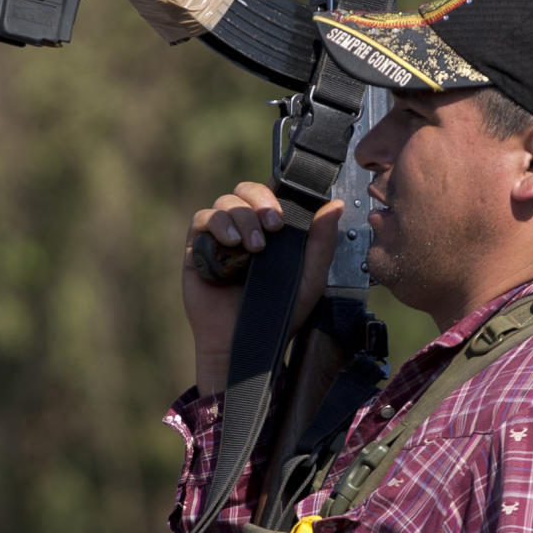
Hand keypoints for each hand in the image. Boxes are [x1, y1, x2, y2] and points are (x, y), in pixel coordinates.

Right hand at [183, 181, 342, 393]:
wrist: (247, 343)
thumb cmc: (279, 313)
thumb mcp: (310, 278)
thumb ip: (323, 242)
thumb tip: (336, 204)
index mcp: (270, 229)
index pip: (271, 194)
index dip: (276, 192)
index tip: (285, 212)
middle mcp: (244, 227)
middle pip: (246, 190)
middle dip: (260, 201)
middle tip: (273, 225)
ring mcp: (220, 236)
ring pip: (225, 202)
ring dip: (242, 217)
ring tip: (253, 246)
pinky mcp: (197, 248)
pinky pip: (202, 219)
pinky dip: (217, 224)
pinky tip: (230, 243)